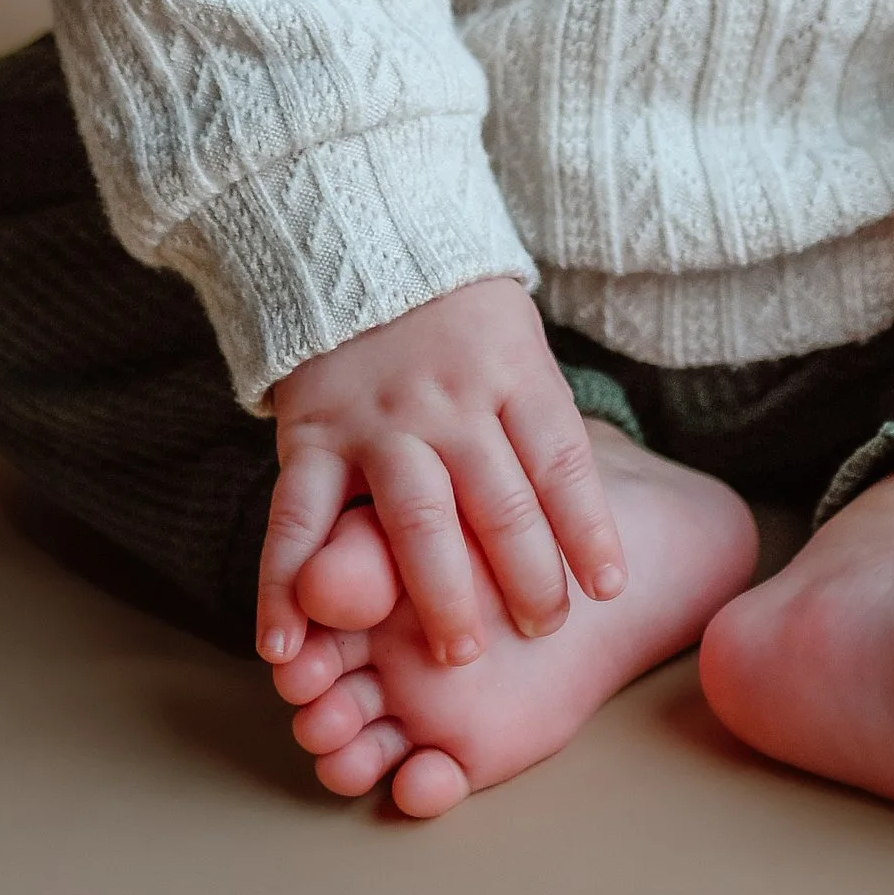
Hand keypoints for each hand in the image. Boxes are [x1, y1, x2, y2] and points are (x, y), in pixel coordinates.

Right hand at [258, 278, 627, 670]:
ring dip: (439, 593)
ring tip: (460, 658)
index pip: (560, 461)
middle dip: (527, 576)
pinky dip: (285, 587)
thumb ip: (537, 421)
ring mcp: (377, 422)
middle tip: (544, 633)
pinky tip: (286, 645)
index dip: (588, 529)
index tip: (608, 589)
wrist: (359, 237)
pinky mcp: (312, 436)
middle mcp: (449, 402)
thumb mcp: (515, 342)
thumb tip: (581, 524)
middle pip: (499, 502)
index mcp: (510, 373)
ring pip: (415, 518)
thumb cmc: (457, 313)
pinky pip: (298, 520)